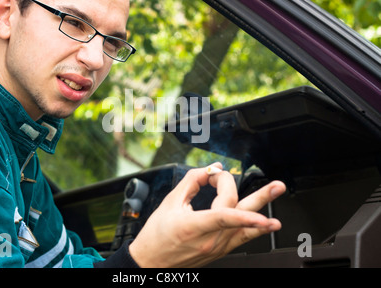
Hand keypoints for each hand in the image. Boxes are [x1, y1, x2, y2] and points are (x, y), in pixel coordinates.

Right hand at [129, 163, 285, 267]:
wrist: (153, 262)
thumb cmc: (157, 235)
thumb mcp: (170, 203)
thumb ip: (191, 182)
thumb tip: (209, 170)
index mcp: (193, 227)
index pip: (223, 213)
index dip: (230, 194)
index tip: (219, 175)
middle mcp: (210, 240)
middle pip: (241, 215)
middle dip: (261, 197)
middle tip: (277, 186)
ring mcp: (217, 247)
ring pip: (246, 227)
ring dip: (265, 212)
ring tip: (279, 200)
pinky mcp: (221, 250)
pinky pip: (242, 238)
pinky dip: (256, 230)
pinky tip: (267, 224)